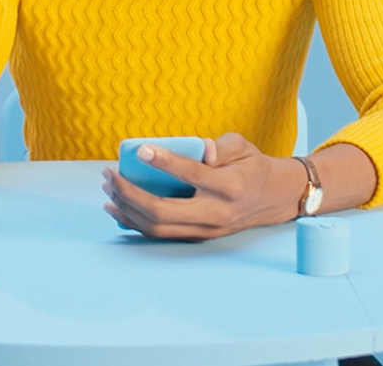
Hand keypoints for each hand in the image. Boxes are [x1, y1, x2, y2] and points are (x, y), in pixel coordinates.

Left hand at [102, 133, 306, 239]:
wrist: (274, 198)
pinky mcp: (198, 237)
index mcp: (229, 186)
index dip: (164, 162)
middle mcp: (216, 214)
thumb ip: (220, 146)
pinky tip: (117, 208)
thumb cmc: (252, 166)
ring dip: (127, 209)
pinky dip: (135, 223)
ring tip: (108, 188)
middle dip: (130, 194)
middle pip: (163, 211)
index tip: (141, 150)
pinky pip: (160, 234)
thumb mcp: (242, 146)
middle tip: (110, 174)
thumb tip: (200, 148)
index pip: (192, 175)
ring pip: (157, 228)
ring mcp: (206, 230)